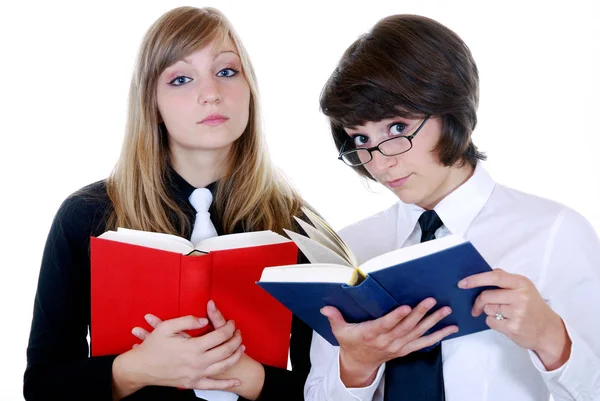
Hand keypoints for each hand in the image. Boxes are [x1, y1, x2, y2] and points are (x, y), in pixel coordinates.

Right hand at [132, 301, 264, 399]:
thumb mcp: (167, 326)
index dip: (229, 327)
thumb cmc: (153, 346)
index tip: (231, 322)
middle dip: (236, 340)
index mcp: (193, 347)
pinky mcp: (192, 383)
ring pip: (224, 366)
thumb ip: (188, 320)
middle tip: (238, 333)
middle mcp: (197, 362)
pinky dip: (227, 384)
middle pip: (226, 350)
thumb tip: (206, 319)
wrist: (140, 368)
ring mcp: (196, 374)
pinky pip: (213, 386)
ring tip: (242, 348)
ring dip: (236, 356)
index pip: (220, 335)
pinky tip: (237, 382)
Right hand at [321, 298, 457, 387]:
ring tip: (445, 310)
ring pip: (417, 333)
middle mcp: (387, 341)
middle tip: (430, 300)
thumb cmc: (350, 343)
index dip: (396, 316)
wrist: (359, 363)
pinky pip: (424, 343)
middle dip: (419, 313)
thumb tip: (326, 308)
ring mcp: (398, 346)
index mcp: (371, 334)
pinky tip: (450, 328)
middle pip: (405, 327)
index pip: (385, 325)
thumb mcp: (340, 330)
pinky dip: (438, 335)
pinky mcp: (406, 349)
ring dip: (432, 321)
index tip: (406, 307)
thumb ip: (335, 317)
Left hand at [459, 268, 570, 369]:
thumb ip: (504, 279)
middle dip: (478, 302)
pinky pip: (491, 322)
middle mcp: (520, 296)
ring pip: (487, 309)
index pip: (494, 277)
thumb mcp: (524, 288)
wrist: (549, 331)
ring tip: (503, 314)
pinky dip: (493, 322)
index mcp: (521, 283)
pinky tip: (505, 323)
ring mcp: (517, 313)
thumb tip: (482, 273)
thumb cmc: (533, 307)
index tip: (462, 283)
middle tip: (476, 307)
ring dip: (489, 312)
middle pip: (486, 296)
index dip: (475, 279)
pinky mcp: (513, 328)